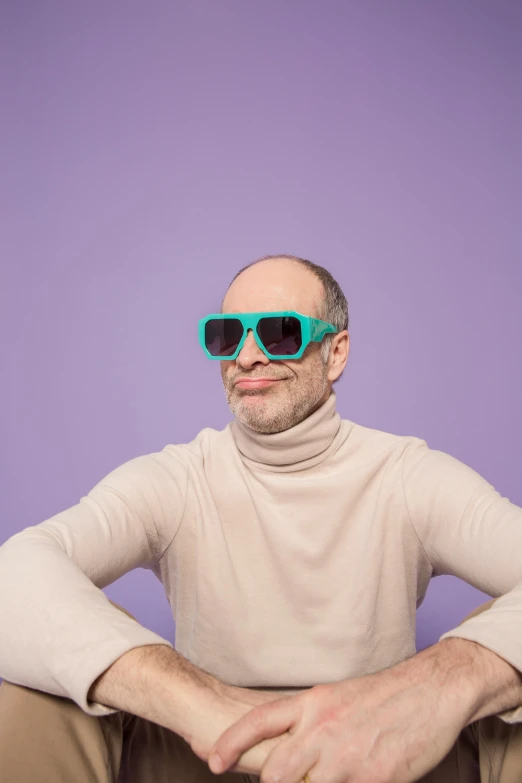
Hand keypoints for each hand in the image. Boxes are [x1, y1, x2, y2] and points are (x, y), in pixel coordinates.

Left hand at [207, 667, 472, 782]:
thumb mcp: (339, 698)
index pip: (259, 722)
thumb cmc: (385, 696)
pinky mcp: (373, 778)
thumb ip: (311, 723)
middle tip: (286, 782)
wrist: (432, 689)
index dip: (231, 743)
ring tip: (332, 776)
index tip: (213, 762)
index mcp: (313, 702)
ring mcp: (347, 756)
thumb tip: (289, 751)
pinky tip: (355, 782)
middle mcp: (323, 727)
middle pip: (275, 772)